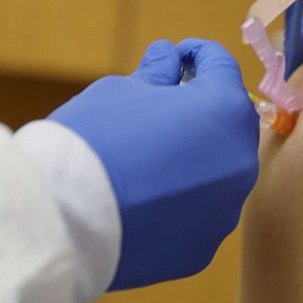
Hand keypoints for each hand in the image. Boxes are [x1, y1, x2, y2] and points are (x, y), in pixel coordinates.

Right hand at [50, 39, 258, 288]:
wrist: (62, 218)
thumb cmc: (93, 139)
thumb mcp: (122, 89)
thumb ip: (157, 73)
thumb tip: (169, 60)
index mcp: (225, 110)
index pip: (222, 68)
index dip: (198, 55)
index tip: (179, 56)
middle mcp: (240, 162)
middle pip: (228, 124)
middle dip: (202, 109)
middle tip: (166, 104)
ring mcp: (225, 210)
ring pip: (218, 175)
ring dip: (195, 159)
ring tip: (152, 157)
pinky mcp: (203, 248)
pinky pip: (198, 216)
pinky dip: (181, 203)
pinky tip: (146, 199)